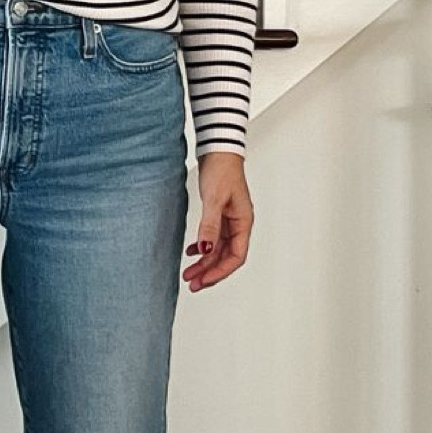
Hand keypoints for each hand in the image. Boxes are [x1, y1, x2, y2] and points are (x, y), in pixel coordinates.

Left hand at [183, 151, 252, 291]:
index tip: (203, 280)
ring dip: (204, 262)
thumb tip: (205, 250)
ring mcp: (229, 220)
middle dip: (210, 272)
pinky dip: (202, 248)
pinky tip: (190, 252)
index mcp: (243, 222)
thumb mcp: (214, 200)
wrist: (218, 149)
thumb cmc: (222, 169)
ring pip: (218, 249)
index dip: (219, 271)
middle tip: (192, 283)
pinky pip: (212, 238)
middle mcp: (238, 224)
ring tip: (188, 273)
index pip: (236, 257)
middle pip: (226, 257)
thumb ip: (209, 226)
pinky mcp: (219, 214)